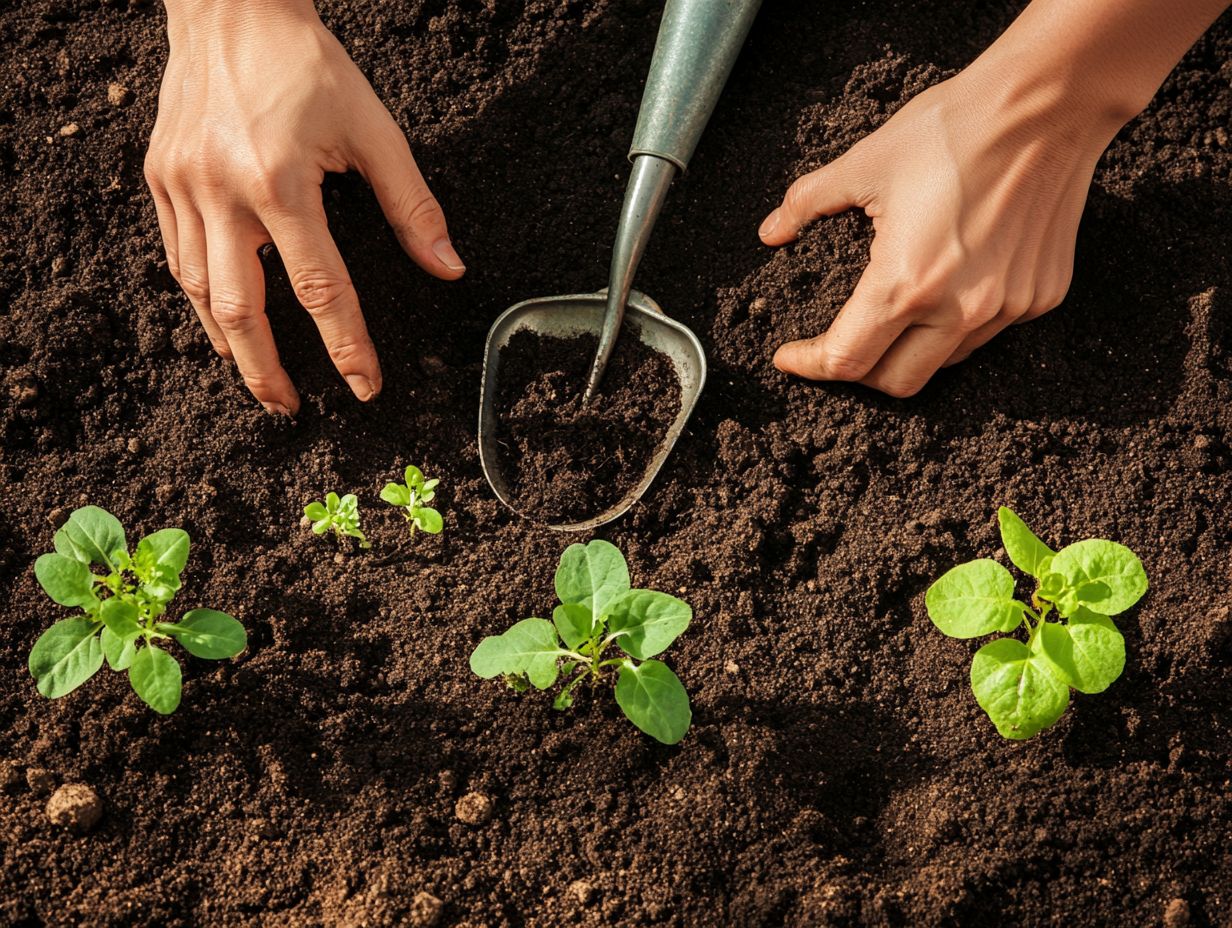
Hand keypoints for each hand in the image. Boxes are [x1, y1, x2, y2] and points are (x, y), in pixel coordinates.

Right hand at [145, 0, 464, 414]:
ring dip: (228, 344)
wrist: (231, 6)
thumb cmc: (308, 65)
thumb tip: (448, 267)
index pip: (320, 289)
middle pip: (240, 310)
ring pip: (197, 290)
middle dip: (265, 371)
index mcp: (281, 181)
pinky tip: (223, 319)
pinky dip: (200, 298)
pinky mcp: (159, 177)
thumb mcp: (374, 129)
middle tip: (291, 408)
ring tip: (258, 375)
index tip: (365, 386)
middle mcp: (222, 191)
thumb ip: (413, 205)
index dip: (347, 346)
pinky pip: (175, 255)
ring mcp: (182, 186)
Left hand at [759, 68, 1121, 397]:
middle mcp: (960, 310)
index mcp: (907, 284)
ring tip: (891, 317)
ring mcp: (1007, 307)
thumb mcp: (864, 162)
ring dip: (911, 350)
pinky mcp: (1040, 296)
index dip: (810, 365)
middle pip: (896, 382)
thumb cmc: (955, 129)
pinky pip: (988, 331)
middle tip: (837, 344)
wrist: (1047, 103)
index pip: (847, 360)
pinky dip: (959, 325)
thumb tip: (772, 231)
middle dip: (858, 372)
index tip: (791, 358)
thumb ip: (808, 203)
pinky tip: (946, 290)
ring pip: (945, 361)